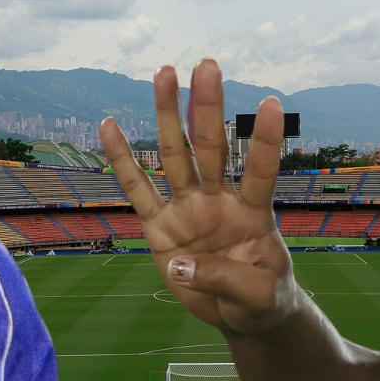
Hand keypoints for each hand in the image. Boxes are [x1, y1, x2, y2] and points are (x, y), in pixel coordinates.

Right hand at [98, 60, 300, 335]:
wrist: (242, 315)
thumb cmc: (262, 299)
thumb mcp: (257, 298)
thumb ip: (225, 280)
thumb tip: (179, 264)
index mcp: (253, 214)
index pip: (259, 172)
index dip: (265, 141)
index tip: (270, 103)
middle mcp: (218, 202)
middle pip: (210, 148)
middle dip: (207, 108)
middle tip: (206, 65)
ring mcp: (187, 210)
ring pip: (174, 156)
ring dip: (167, 115)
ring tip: (164, 73)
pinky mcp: (160, 228)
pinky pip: (137, 190)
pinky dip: (122, 160)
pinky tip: (109, 126)